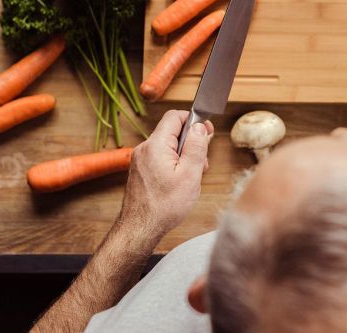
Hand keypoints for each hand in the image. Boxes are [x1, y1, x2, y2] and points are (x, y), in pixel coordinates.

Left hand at [118, 110, 213, 236]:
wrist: (140, 229)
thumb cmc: (165, 206)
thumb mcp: (190, 175)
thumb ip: (196, 147)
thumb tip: (199, 126)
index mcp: (156, 145)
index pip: (175, 116)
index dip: (194, 121)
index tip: (206, 132)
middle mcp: (144, 148)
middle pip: (172, 132)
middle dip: (191, 143)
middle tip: (201, 163)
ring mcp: (140, 160)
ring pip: (167, 146)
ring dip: (183, 156)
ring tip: (190, 177)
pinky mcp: (140, 170)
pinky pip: (160, 158)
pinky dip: (173, 164)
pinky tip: (179, 182)